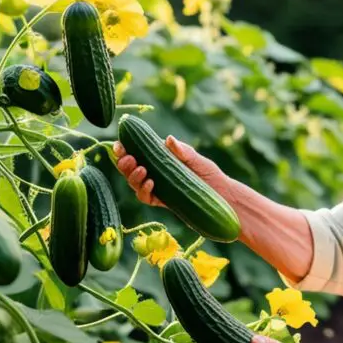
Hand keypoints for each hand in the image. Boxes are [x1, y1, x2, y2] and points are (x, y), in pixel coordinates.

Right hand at [113, 135, 235, 207]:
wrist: (223, 199)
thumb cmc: (211, 176)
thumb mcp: (198, 160)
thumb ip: (184, 152)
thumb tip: (168, 139)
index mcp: (161, 159)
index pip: (138, 152)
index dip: (125, 149)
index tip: (119, 145)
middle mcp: (156, 173)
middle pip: (131, 169)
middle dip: (125, 164)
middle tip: (129, 159)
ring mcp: (158, 188)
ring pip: (135, 184)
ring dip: (133, 177)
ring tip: (142, 170)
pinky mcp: (162, 202)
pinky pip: (146, 198)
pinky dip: (144, 192)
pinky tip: (150, 184)